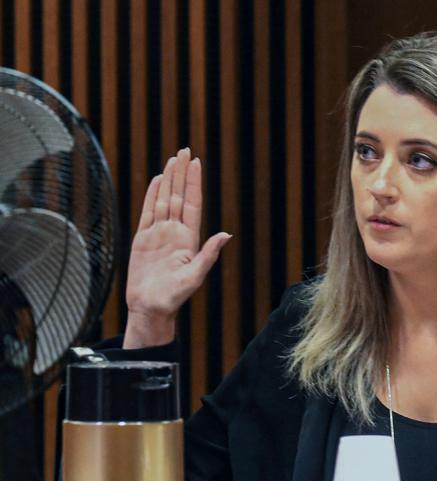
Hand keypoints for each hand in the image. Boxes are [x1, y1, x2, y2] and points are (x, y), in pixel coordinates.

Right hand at [123, 148, 230, 347]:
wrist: (151, 307)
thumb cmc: (174, 297)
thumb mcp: (195, 276)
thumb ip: (209, 254)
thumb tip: (226, 235)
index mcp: (189, 239)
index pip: (192, 203)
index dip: (194, 183)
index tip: (196, 163)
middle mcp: (175, 232)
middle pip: (179, 195)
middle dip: (182, 173)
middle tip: (184, 150)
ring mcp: (159, 233)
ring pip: (164, 199)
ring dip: (169, 179)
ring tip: (173, 159)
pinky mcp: (143, 238)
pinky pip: (147, 211)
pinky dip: (152, 195)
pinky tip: (157, 180)